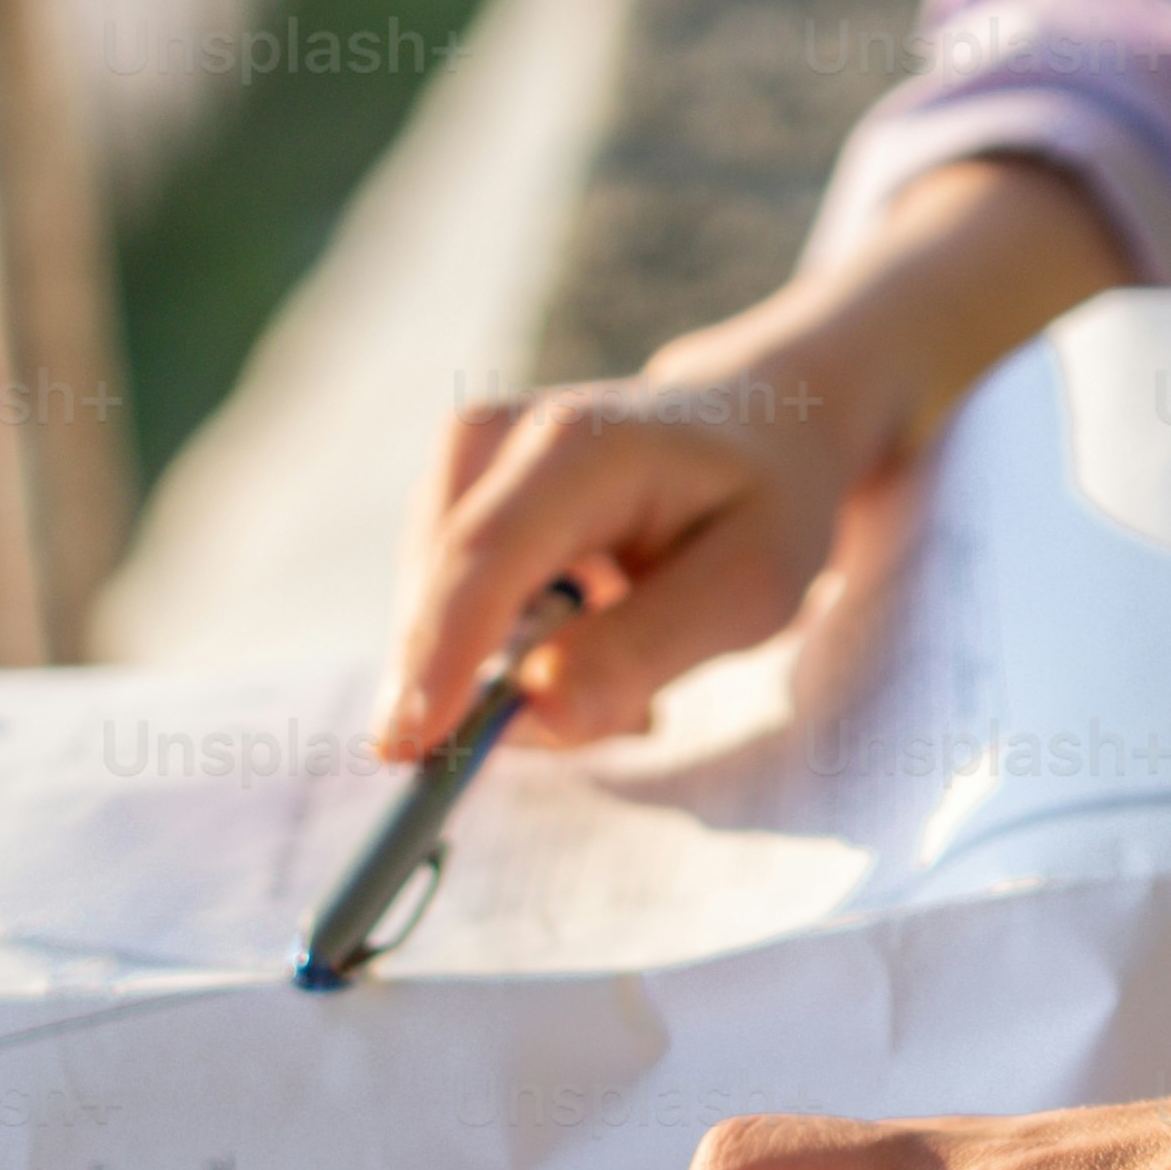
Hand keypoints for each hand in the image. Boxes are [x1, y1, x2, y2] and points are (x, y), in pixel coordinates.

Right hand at [379, 156, 1134, 758]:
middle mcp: (496, 437)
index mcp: (581, 445)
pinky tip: (593, 638)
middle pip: (447, 599)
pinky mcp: (449, 499)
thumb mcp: (750, 588)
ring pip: (443, 619)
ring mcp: (460, 463)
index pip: (485, 561)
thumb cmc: (764, 505)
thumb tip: (533, 714)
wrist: (759, 423)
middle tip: (637, 714)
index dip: (440, 657)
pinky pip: (452, 613)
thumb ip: (642, 649)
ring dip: (524, 676)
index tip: (406, 746)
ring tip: (637, 667)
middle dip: (508, 694)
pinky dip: (514, 654)